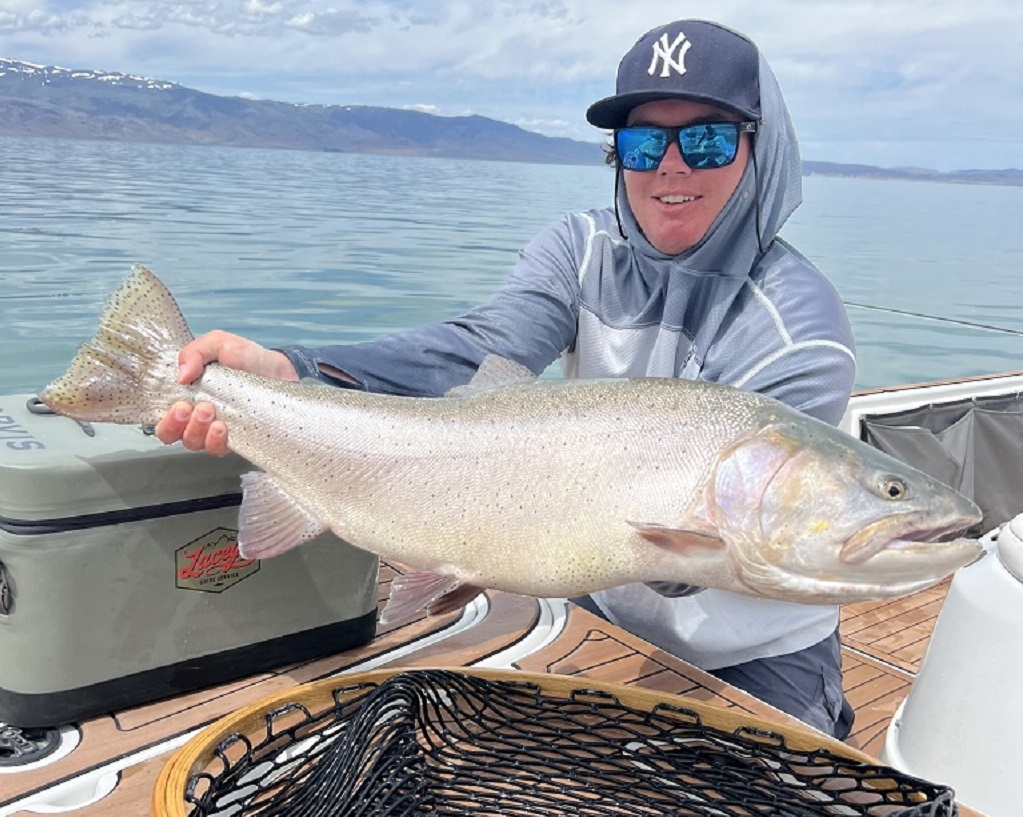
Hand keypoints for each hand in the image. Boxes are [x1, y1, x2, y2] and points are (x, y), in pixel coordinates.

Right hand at [154, 330, 297, 454]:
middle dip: (176, 424)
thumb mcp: (219, 344)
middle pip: (172, 435)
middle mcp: (197, 416)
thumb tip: (181, 375)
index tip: (179, 404)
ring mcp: (215, 430)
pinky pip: (217, 450)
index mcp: (189, 394)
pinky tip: (222, 427)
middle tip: (192, 408)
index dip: (164, 417)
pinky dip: (215, 441)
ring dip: (196, 430)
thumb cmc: (246, 358)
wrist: (280, 369)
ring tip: (210, 412)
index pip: (164, 416)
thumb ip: (195, 352)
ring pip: (193, 443)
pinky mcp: (235, 438)